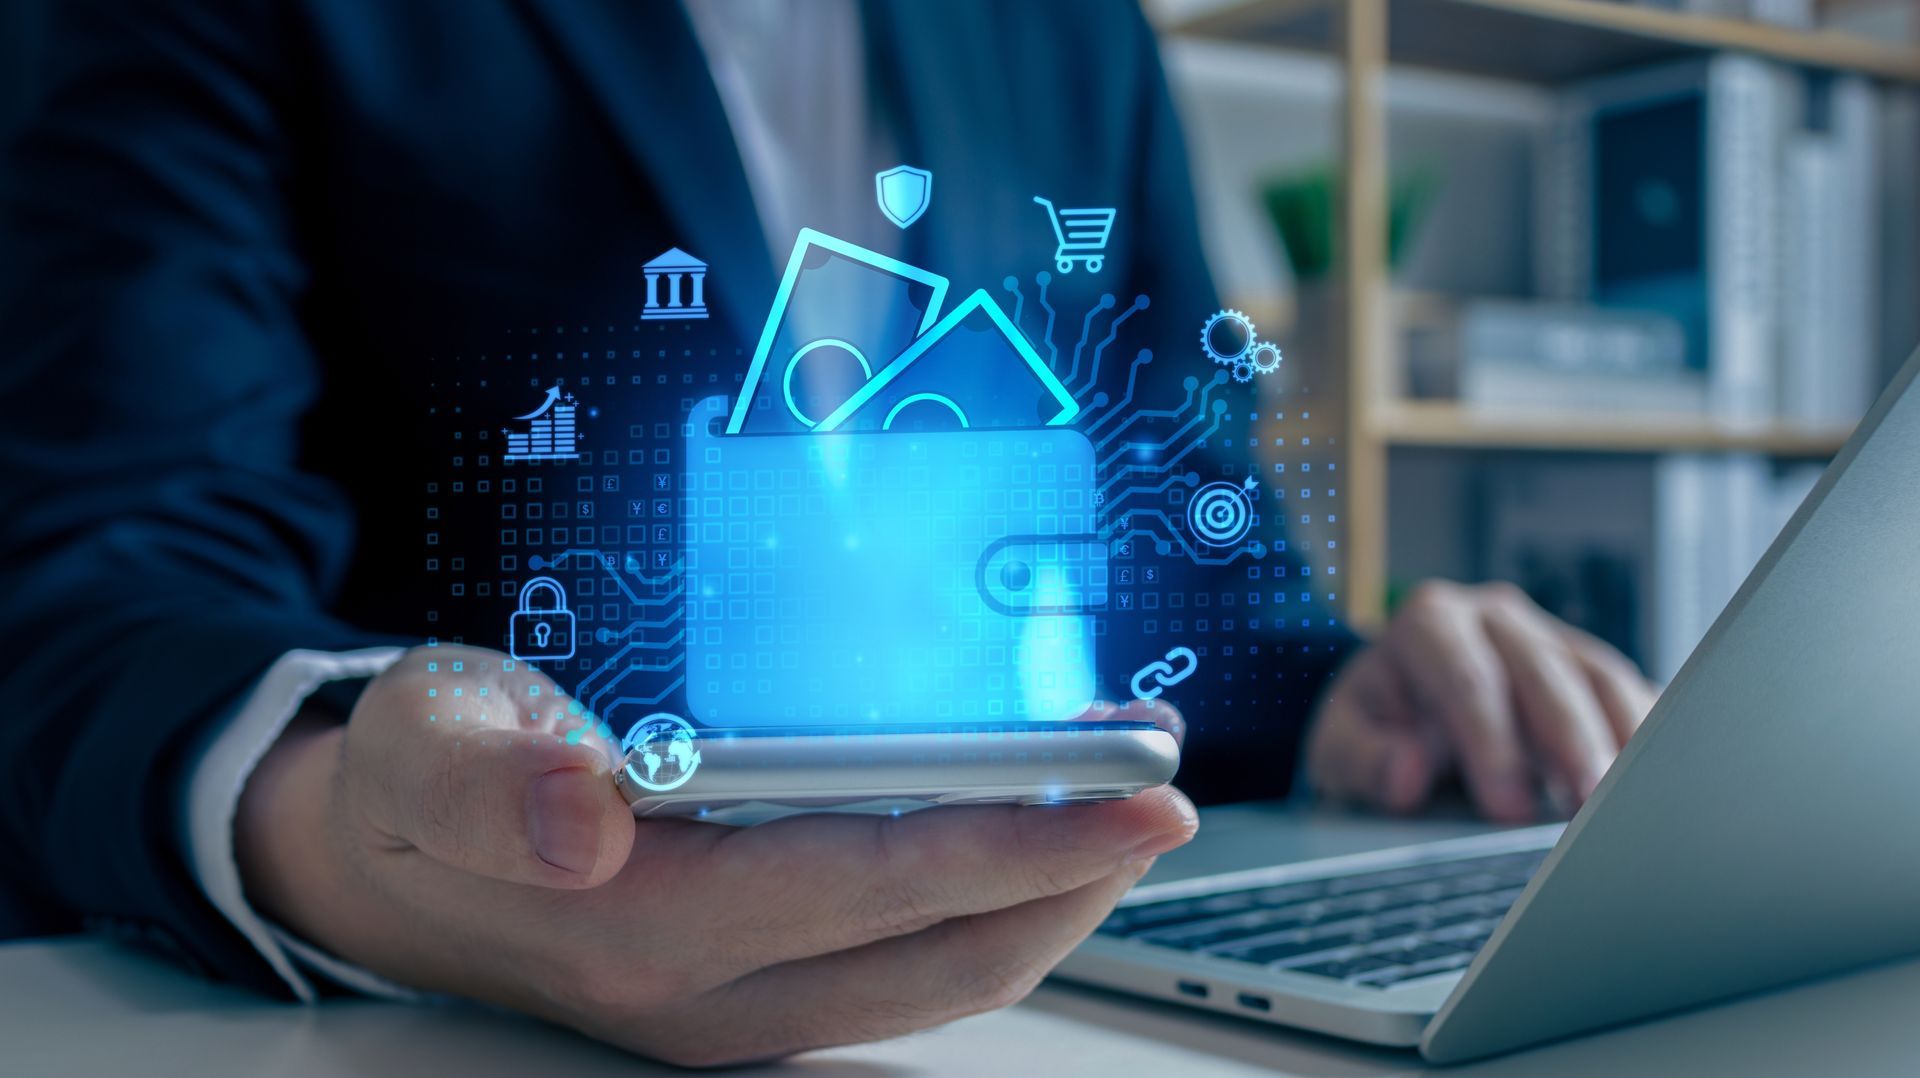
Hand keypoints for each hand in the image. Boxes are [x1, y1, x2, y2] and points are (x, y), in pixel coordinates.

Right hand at [235, 646, 1195, 1064]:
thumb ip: (486, 780)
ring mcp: (737, 1006)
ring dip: (1051, 896)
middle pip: (946, 956)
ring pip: (942, 977)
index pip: (869, 883)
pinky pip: (905, 962)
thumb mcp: (419, 742)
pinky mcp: (753, 991)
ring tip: (1124, 801)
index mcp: (639, 922)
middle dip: (1078, 877)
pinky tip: (1029, 832)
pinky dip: (989, 901)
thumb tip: (582, 816)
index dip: (1014, 841)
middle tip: (1169, 788)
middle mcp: (706, 993)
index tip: (1135, 792)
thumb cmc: (413, 780)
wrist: (376, 868)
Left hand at [1305, 581, 1656, 821]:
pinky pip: (1633, 695)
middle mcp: (1496, 619)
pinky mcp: (1592, 671)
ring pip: (1600, 676)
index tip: (1506, 805)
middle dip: (1568, 742)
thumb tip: (1403, 774)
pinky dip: (1652, 739)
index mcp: (1430, 624)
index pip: (1467, 676)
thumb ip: (1362, 759)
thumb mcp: (1340, 749)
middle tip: (1589, 808)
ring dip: (1623, 740)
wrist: (1401, 720)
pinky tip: (1665, 786)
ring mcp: (1552, 637)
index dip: (1490, 741)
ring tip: (1636, 804)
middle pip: (1544, 672)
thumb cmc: (1375, 734)